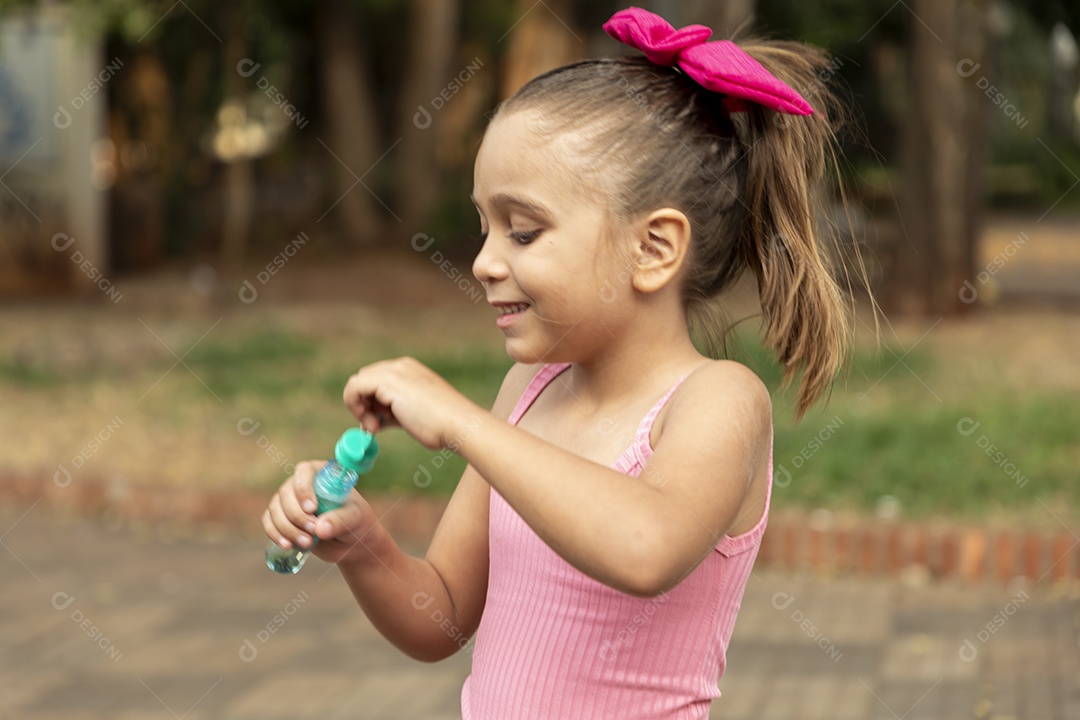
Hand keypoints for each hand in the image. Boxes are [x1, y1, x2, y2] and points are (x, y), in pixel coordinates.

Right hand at [262, 460, 385, 565]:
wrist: (350, 543)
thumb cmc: (356, 522)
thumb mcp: (355, 519)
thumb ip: (340, 520)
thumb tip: (320, 528)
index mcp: (322, 474)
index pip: (304, 471)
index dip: (303, 488)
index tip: (312, 509)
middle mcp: (302, 484)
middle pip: (286, 493)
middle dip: (297, 516)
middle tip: (314, 532)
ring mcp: (289, 501)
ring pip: (276, 509)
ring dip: (287, 528)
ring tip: (307, 543)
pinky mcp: (282, 518)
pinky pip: (268, 522)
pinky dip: (275, 534)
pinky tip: (287, 545)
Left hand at [343, 357, 482, 449]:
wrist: (459, 424)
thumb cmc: (442, 426)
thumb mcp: (413, 416)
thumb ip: (392, 414)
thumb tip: (372, 422)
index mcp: (410, 371)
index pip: (376, 381)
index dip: (371, 403)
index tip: (378, 425)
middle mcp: (401, 366)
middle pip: (364, 380)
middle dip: (364, 405)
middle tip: (373, 427)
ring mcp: (394, 371)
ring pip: (357, 383)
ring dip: (360, 408)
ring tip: (376, 428)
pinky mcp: (387, 381)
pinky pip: (354, 388)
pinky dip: (355, 407)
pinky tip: (374, 425)